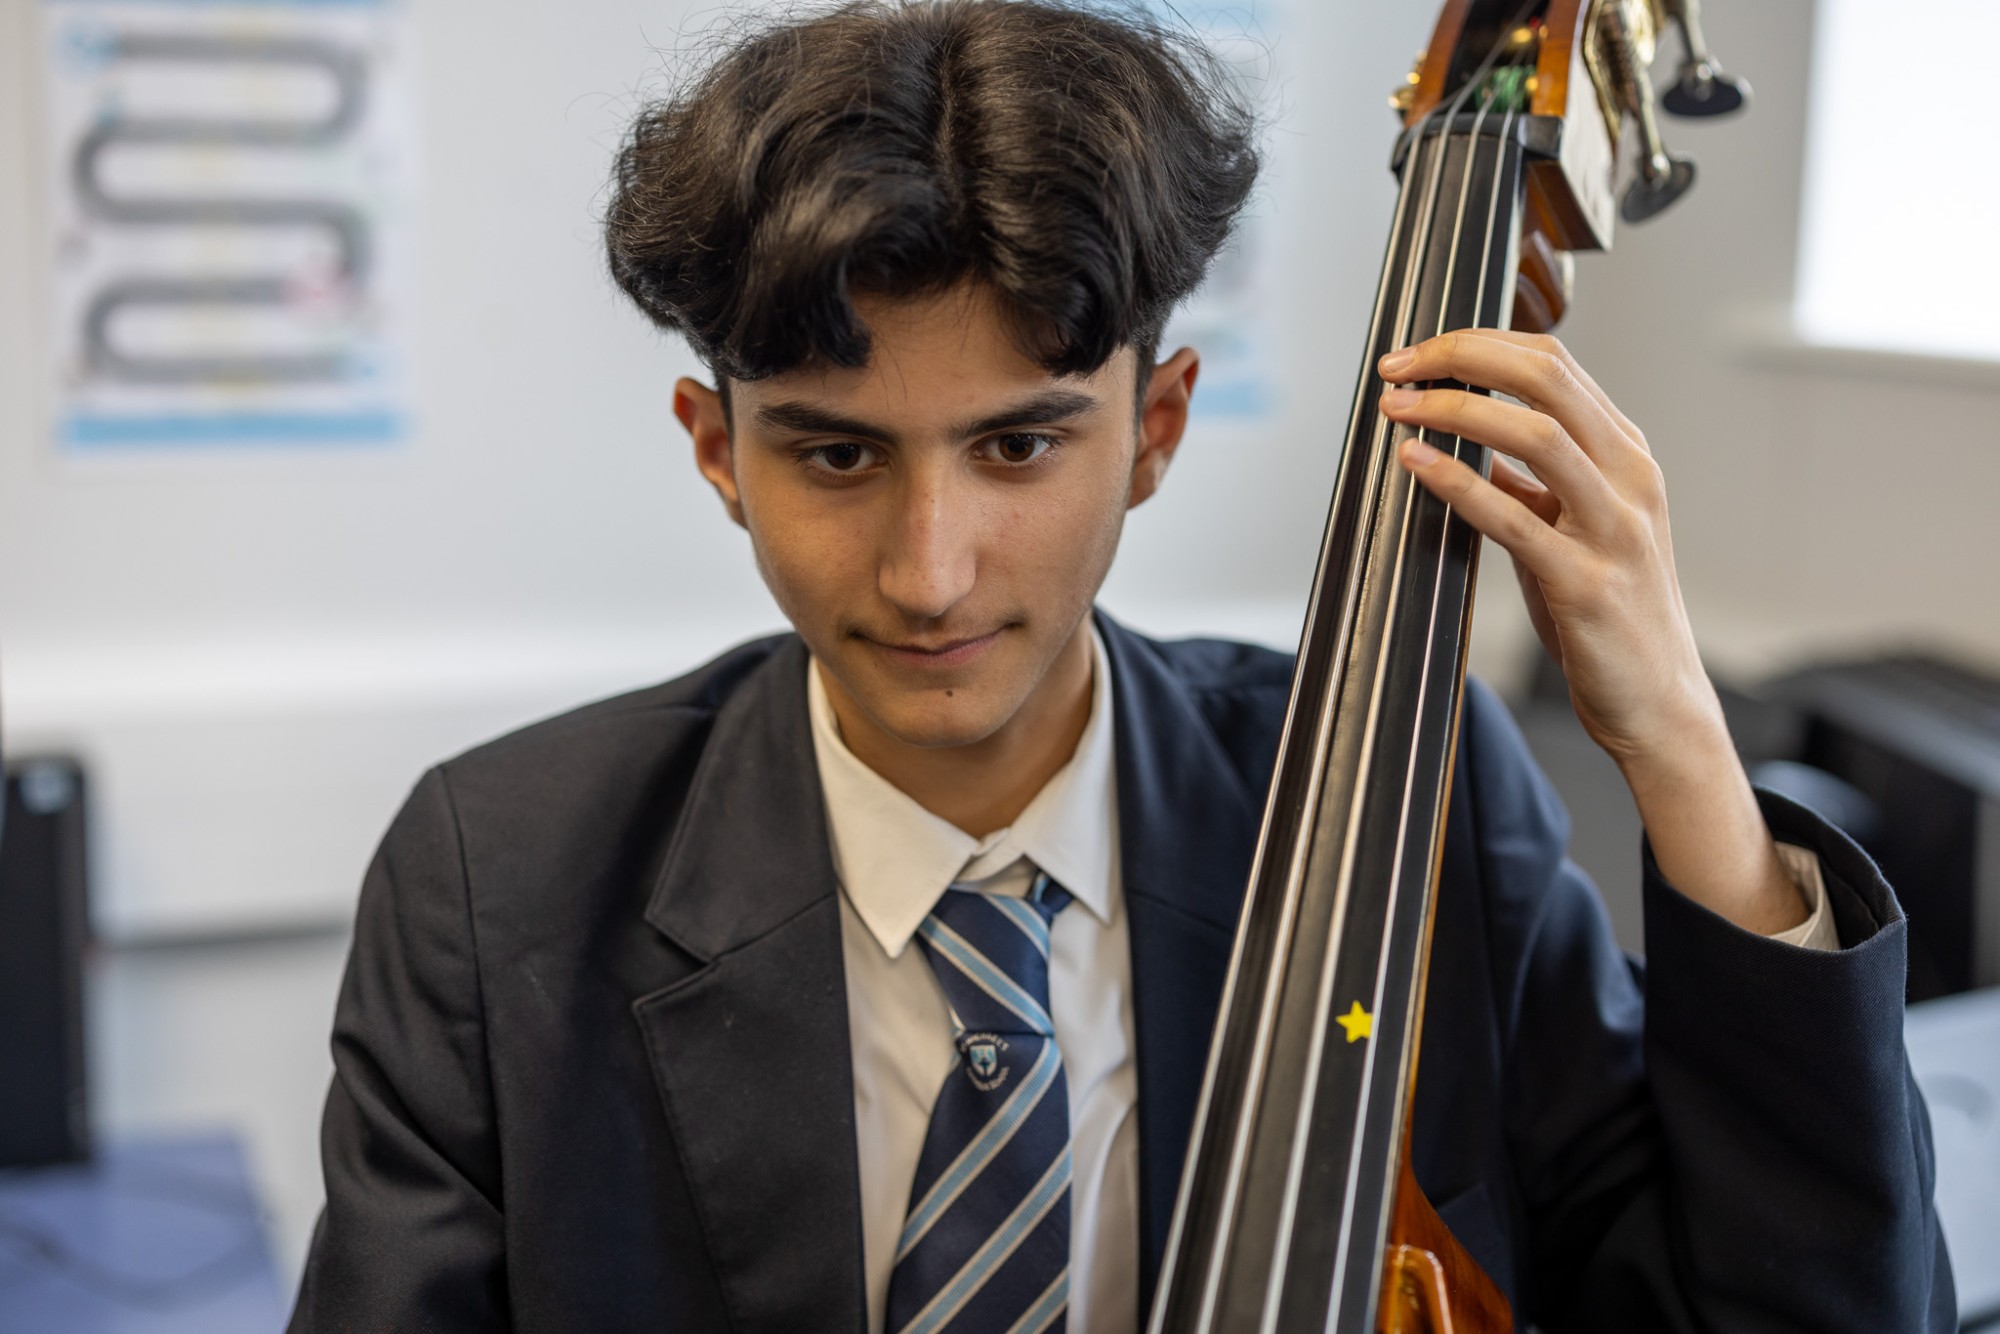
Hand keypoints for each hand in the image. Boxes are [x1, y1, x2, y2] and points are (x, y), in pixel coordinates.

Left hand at [1378, 329, 1804, 934]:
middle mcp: (1629, 480)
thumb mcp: (1573, 530)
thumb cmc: (1610, 616)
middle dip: (1461, 357)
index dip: (1478, 345)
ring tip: (1398, 408)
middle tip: (1396, 367)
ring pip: (1538, 434)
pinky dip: (1460, 482)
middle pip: (1546, 379)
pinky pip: (1516, 517)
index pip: (1553, 365)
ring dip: (1455, 410)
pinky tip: (1415, 465)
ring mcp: (1614, 530)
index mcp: (1626, 456)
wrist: (1658, 704)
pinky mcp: (1587, 585)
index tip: (1418, 353)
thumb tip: (1469, 446)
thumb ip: (1532, 484)